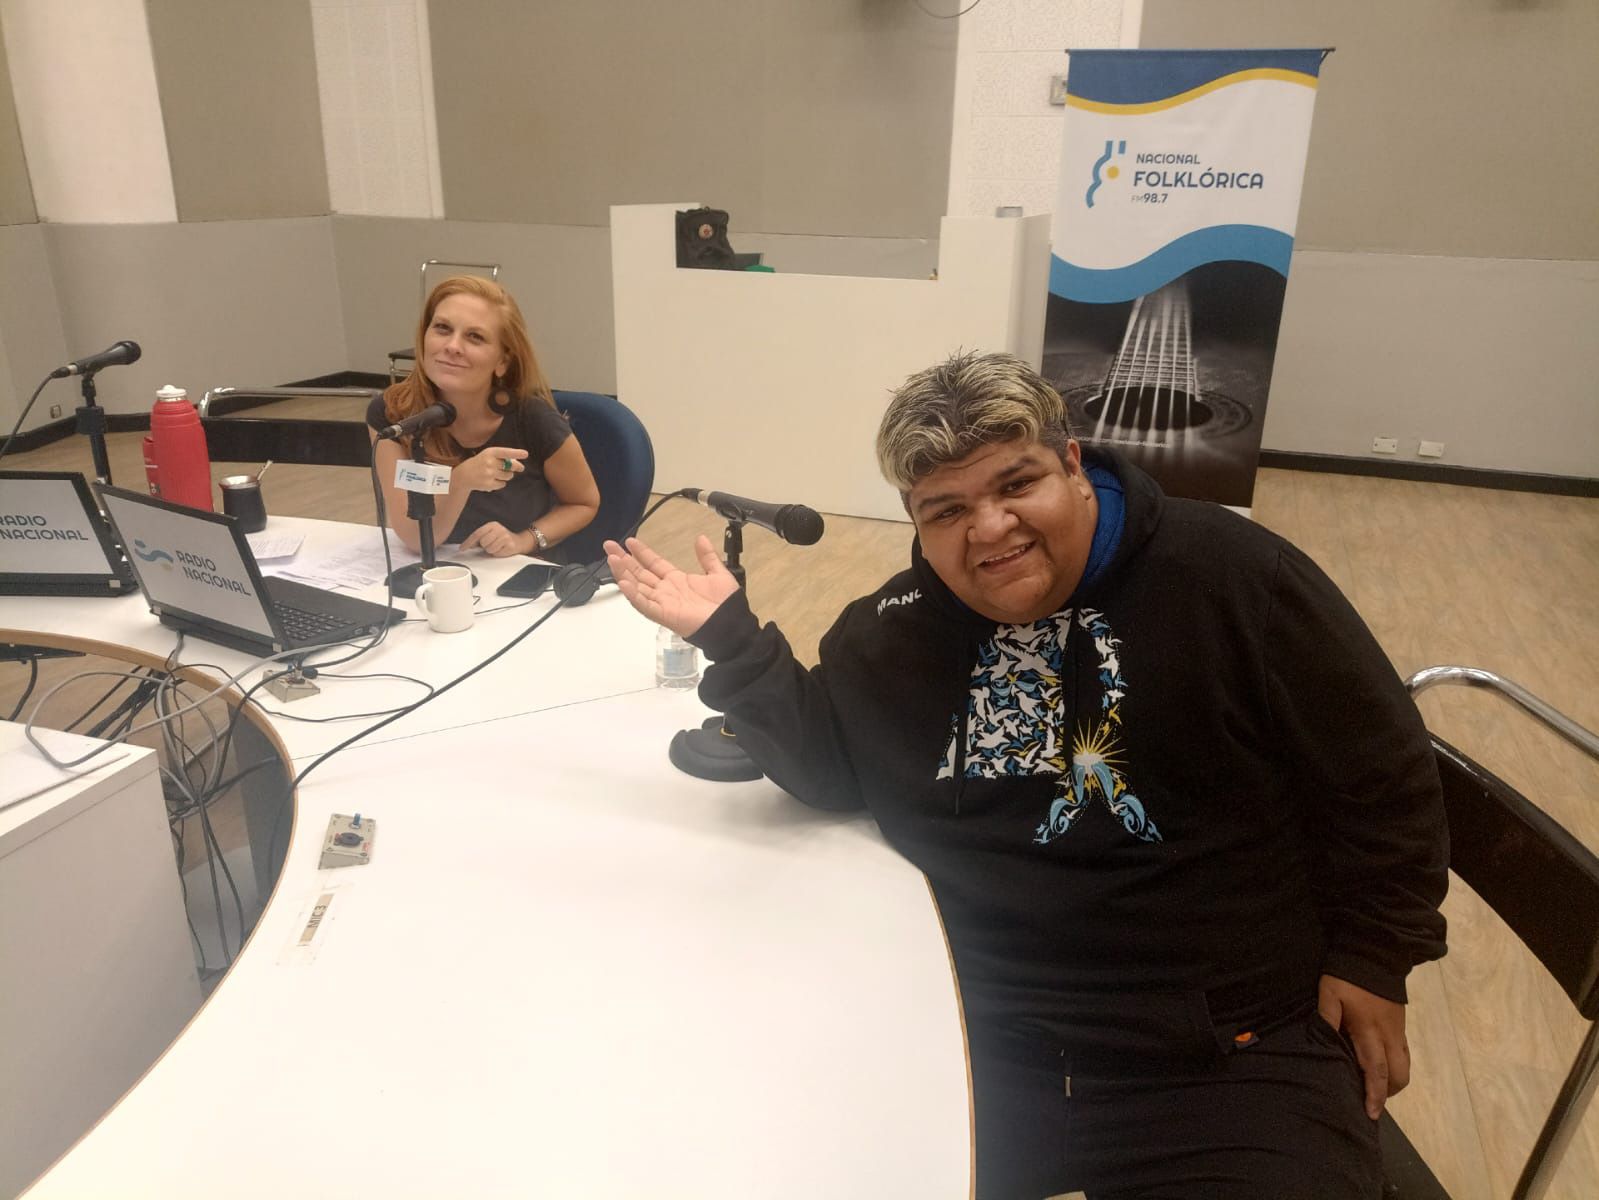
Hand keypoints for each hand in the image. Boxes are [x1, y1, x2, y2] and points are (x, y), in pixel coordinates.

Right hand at [458, 447, 527, 493]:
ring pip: (509, 476)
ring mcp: (489, 474)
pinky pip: (503, 484)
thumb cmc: (479, 463)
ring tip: (498, 473)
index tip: (525, 454)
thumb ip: (502, 457)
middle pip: (511, 466)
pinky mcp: (489, 484)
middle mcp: (489, 462)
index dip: (516, 453)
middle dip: (517, 467)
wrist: (463, 476)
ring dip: (507, 475)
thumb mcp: (488, 456)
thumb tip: (517, 463)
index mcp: (490, 453)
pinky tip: (493, 480)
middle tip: (520, 468)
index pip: (505, 452)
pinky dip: (501, 483)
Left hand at [462, 521, 527, 557]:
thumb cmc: (502, 539)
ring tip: (497, 547)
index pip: (477, 533)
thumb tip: (467, 545)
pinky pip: (496, 553)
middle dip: (484, 546)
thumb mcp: (490, 535)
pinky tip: (502, 549)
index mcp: (492, 525)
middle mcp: (499, 529)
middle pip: (483, 542)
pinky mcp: (509, 544)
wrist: (519, 542)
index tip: (462, 548)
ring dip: (491, 550)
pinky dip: (497, 553)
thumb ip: (478, 539)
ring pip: (489, 548)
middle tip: (490, 544)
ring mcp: (505, 536)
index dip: (468, 542)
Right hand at [604, 535, 739, 637]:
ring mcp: (662, 602)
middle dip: (624, 559)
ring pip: (638, 586)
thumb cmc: (725, 603)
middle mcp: (665, 590)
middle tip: (609, 546)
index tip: (629, 541)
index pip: (654, 563)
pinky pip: (645, 605)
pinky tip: (624, 583)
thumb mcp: (717, 573)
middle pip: (640, 573)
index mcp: (676, 580)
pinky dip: (633, 595)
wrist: (730, 624)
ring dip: (623, 573)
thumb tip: (701, 538)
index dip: (641, 552)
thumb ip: (707, 556)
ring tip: (612, 559)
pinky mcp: (663, 614)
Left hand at [1318, 974, 1409, 1118]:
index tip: (1371, 1113)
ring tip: (1375, 1086)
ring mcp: (1398, 1031)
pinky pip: (1405, 1054)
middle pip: (1398, 1075)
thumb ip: (1326, 1018)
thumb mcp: (1329, 993)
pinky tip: (1381, 1065)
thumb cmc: (1347, 976)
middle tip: (1371, 1100)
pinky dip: (1396, 1067)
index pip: (1376, 1070)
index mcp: (1369, 1030)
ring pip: (1405, 1067)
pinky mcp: (1401, 1026)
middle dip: (1388, 1093)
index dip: (1374, 1094)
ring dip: (1393, 1081)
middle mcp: (1389, 1036)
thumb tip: (1321, 1043)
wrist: (1376, 953)